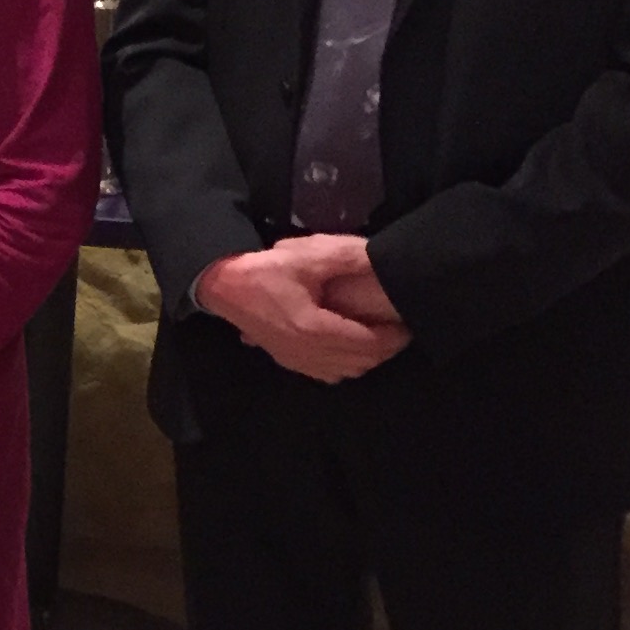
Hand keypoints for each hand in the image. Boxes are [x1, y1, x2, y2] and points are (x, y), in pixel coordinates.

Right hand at [196, 236, 407, 383]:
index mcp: (314, 329)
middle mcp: (306, 352)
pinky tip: (350, 348)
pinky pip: (326, 373)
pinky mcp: (286, 360)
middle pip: (359, 362)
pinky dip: (345, 365)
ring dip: (365, 359)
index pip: (367, 344)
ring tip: (380, 339)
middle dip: (384, 350)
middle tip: (399, 331)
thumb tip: (378, 261)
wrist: (222, 287)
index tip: (407, 324)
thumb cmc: (263, 270)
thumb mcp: (306, 256)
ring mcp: (294, 360)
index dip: (392, 338)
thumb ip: (344, 258)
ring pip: (344, 372)